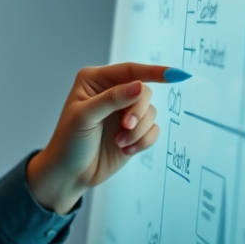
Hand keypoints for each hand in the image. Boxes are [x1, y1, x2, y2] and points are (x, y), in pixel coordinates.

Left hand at [26, 63, 179, 213]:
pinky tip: (125, 149)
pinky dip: (143, 141)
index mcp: (95, 80)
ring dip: (138, 130)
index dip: (154, 72)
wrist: (70, 173)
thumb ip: (112, 99)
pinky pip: (153, 130)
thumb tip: (139, 86)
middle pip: (144, 92)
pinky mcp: (134, 131)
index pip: (130, 70)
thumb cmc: (69, 141)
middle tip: (125, 126)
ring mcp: (124, 112)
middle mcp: (112, 92)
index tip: (175, 75)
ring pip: (151, 112)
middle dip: (138, 111)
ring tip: (119, 142)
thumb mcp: (85, 116)